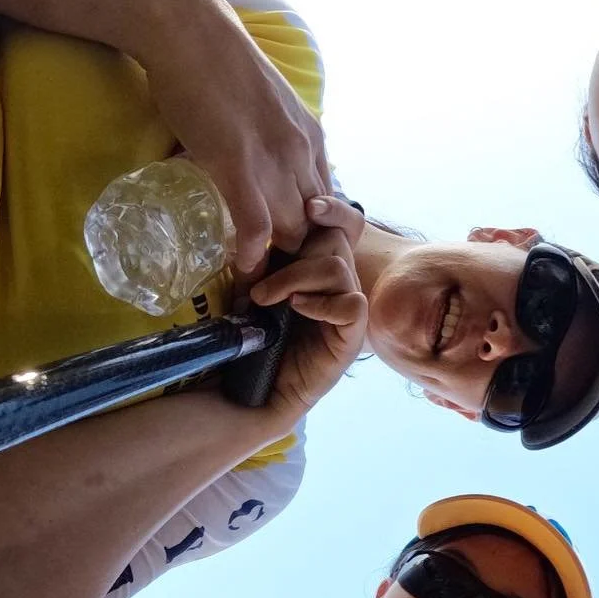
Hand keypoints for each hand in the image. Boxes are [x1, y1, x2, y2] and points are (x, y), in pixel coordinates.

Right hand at [140, 13, 331, 277]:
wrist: (188, 29)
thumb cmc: (216, 63)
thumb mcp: (267, 106)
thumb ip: (274, 139)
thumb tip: (255, 167)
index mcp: (313, 140)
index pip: (331, 206)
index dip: (317, 237)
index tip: (298, 256)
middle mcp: (304, 153)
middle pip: (319, 225)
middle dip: (305, 257)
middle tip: (281, 279)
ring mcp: (275, 160)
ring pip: (294, 230)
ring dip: (280, 261)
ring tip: (261, 284)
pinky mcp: (239, 162)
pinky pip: (258, 223)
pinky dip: (253, 252)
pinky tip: (244, 268)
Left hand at [245, 196, 368, 428]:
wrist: (249, 393)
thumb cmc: (247, 341)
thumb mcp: (253, 287)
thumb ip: (266, 259)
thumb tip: (259, 225)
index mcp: (317, 267)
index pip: (340, 225)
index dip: (333, 209)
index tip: (309, 204)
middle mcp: (337, 285)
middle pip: (336, 239)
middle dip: (297, 246)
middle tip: (262, 275)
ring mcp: (346, 310)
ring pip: (337, 267)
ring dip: (295, 277)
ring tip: (264, 299)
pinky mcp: (350, 336)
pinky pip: (351, 304)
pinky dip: (321, 303)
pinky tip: (296, 311)